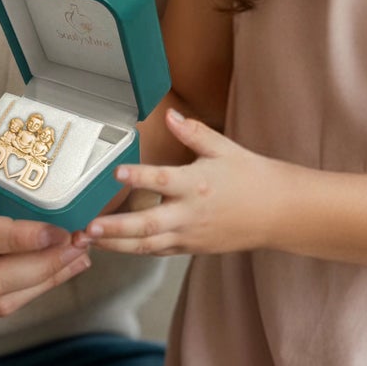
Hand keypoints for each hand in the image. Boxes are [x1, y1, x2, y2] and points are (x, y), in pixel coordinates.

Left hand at [77, 108, 273, 256]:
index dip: (138, 177)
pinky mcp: (192, 248)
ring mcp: (190, 236)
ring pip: (148, 245)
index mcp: (197, 185)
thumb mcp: (223, 148)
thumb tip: (170, 114)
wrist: (278, 212)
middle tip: (88, 228)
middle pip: (147, 225)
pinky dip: (135, 250)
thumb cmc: (250, 176)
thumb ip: (193, 132)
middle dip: (115, 228)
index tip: (116, 172)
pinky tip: (114, 246)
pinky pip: (158, 251)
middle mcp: (190, 214)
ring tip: (88, 242)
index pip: (162, 180)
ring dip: (116, 245)